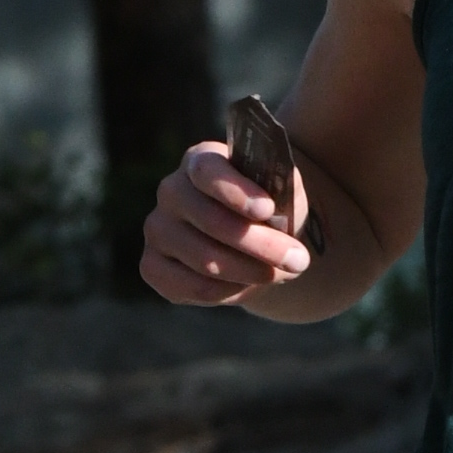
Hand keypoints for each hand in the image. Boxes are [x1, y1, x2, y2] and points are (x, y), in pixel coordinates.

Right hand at [139, 140, 312, 309]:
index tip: (267, 209)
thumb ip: (282, 193)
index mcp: (200, 161)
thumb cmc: (268, 210)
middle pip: (211, 221)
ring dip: (252, 272)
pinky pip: (194, 286)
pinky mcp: (154, 266)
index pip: (208, 171)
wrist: (251, 241)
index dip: (236, 191)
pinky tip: (250, 285)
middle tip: (299, 259)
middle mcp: (171, 191)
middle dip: (261, 244)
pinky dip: (230, 291)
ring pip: (206, 260)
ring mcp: (158, 229)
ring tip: (285, 273)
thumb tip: (274, 217)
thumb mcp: (283, 194)